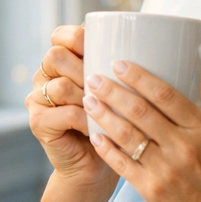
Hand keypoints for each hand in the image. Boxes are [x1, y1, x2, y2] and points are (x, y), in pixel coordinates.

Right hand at [26, 26, 115, 197]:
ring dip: (88, 96)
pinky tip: (100, 127)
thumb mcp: (123, 91)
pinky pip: (65, 113)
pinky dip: (87, 119)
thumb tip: (161, 48)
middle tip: (107, 83)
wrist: (98, 165)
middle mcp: (46, 77)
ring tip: (108, 108)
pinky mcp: (39, 123)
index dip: (78, 36)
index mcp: (65, 62)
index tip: (103, 47)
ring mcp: (39, 100)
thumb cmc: (117, 123)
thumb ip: (126, 70)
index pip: (61, 35)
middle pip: (56, 56)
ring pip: (61, 85)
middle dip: (83, 67)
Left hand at [82, 62, 200, 201]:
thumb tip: (176, 93)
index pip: (165, 94)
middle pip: (140, 110)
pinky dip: (106, 147)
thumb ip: (197, 120)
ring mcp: (167, 169)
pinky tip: (95, 135)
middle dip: (112, 91)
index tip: (119, 64)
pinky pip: (122, 163)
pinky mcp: (152, 191)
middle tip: (93, 79)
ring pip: (126, 134)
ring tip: (89, 101)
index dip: (138, 77)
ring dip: (103, 114)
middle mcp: (185, 146)